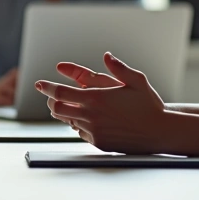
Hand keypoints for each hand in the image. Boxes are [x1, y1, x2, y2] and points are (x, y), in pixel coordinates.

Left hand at [35, 53, 168, 154]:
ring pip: (67, 121)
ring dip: (65, 112)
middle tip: (52, 95)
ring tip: (69, 105)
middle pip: (57, 109)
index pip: (60, 93)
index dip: (46, 87)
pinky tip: (88, 119)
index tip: (38, 83)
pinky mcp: (99, 143)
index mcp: (96, 98)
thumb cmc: (149, 104)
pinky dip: (79, 125)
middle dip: (51, 101)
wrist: (160, 132)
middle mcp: (91, 116)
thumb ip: (118, 68)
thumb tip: (106, 55)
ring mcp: (94, 132)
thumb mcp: (136, 80)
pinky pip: (81, 132)